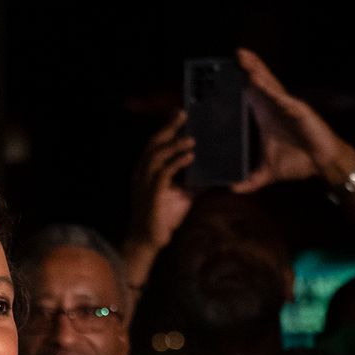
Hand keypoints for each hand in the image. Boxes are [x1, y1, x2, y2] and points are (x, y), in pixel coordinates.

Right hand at [129, 111, 195, 251]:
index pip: (155, 143)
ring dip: (174, 144)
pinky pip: (164, 173)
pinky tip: (190, 156)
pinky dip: (177, 162)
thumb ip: (194, 183)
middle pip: (153, 143)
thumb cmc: (164, 218)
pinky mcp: (152, 194)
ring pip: (157, 155)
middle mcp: (142, 173)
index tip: (178, 113)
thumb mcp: (183, 196)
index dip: (166, 127)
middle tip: (183, 114)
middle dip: (168, 127)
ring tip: (191, 137)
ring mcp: (145, 183)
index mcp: (146, 171)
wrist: (149, 241)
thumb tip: (212, 174)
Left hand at [233, 48, 354, 192]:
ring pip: (270, 85)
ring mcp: (287, 107)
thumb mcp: (267, 174)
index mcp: (267, 117)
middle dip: (249, 67)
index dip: (241, 81)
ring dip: (257, 71)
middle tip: (235, 54)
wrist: (322, 165)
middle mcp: (276, 108)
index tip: (226, 70)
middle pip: (260, 83)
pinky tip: (259, 80)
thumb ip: (250, 181)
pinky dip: (270, 89)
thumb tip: (232, 189)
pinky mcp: (298, 110)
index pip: (251, 95)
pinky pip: (282, 98)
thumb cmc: (299, 163)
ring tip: (244, 59)